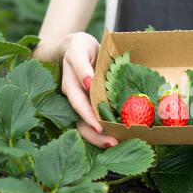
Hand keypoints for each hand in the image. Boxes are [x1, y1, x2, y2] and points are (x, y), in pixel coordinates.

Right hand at [61, 32, 117, 147]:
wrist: (80, 47)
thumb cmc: (80, 47)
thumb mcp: (79, 49)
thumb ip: (82, 66)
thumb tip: (88, 83)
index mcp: (71, 86)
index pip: (78, 104)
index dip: (88, 117)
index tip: (100, 128)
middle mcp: (76, 99)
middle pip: (81, 123)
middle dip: (96, 136)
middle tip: (114, 143)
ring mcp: (84, 104)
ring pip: (88, 127)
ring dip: (102, 138)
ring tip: (118, 144)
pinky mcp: (93, 106)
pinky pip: (98, 121)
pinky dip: (108, 130)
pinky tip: (121, 137)